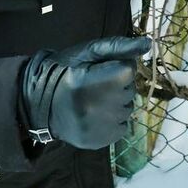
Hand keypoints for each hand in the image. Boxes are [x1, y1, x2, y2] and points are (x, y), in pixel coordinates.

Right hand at [19, 36, 150, 149]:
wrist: (39, 103)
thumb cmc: (66, 71)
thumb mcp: (88, 52)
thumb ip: (119, 47)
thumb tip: (148, 44)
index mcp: (93, 82)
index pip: (129, 70)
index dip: (117, 66)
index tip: (99, 69)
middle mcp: (97, 109)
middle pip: (129, 90)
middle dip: (117, 84)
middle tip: (94, 84)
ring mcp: (98, 128)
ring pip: (127, 109)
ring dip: (116, 103)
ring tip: (93, 100)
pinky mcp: (99, 142)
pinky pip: (121, 127)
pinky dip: (113, 120)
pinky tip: (95, 115)